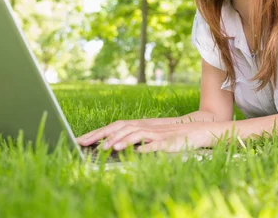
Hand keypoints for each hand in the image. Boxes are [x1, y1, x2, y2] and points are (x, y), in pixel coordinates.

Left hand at [80, 121, 216, 152]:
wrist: (197, 131)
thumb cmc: (172, 136)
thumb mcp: (150, 137)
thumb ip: (135, 139)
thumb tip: (116, 146)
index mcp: (139, 126)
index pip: (114, 127)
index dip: (97, 133)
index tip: (80, 140)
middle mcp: (145, 127)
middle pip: (120, 127)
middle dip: (102, 135)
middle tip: (85, 143)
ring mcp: (156, 133)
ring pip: (136, 134)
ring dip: (122, 140)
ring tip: (109, 148)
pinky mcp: (168, 141)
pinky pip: (156, 144)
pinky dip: (146, 147)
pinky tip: (138, 151)